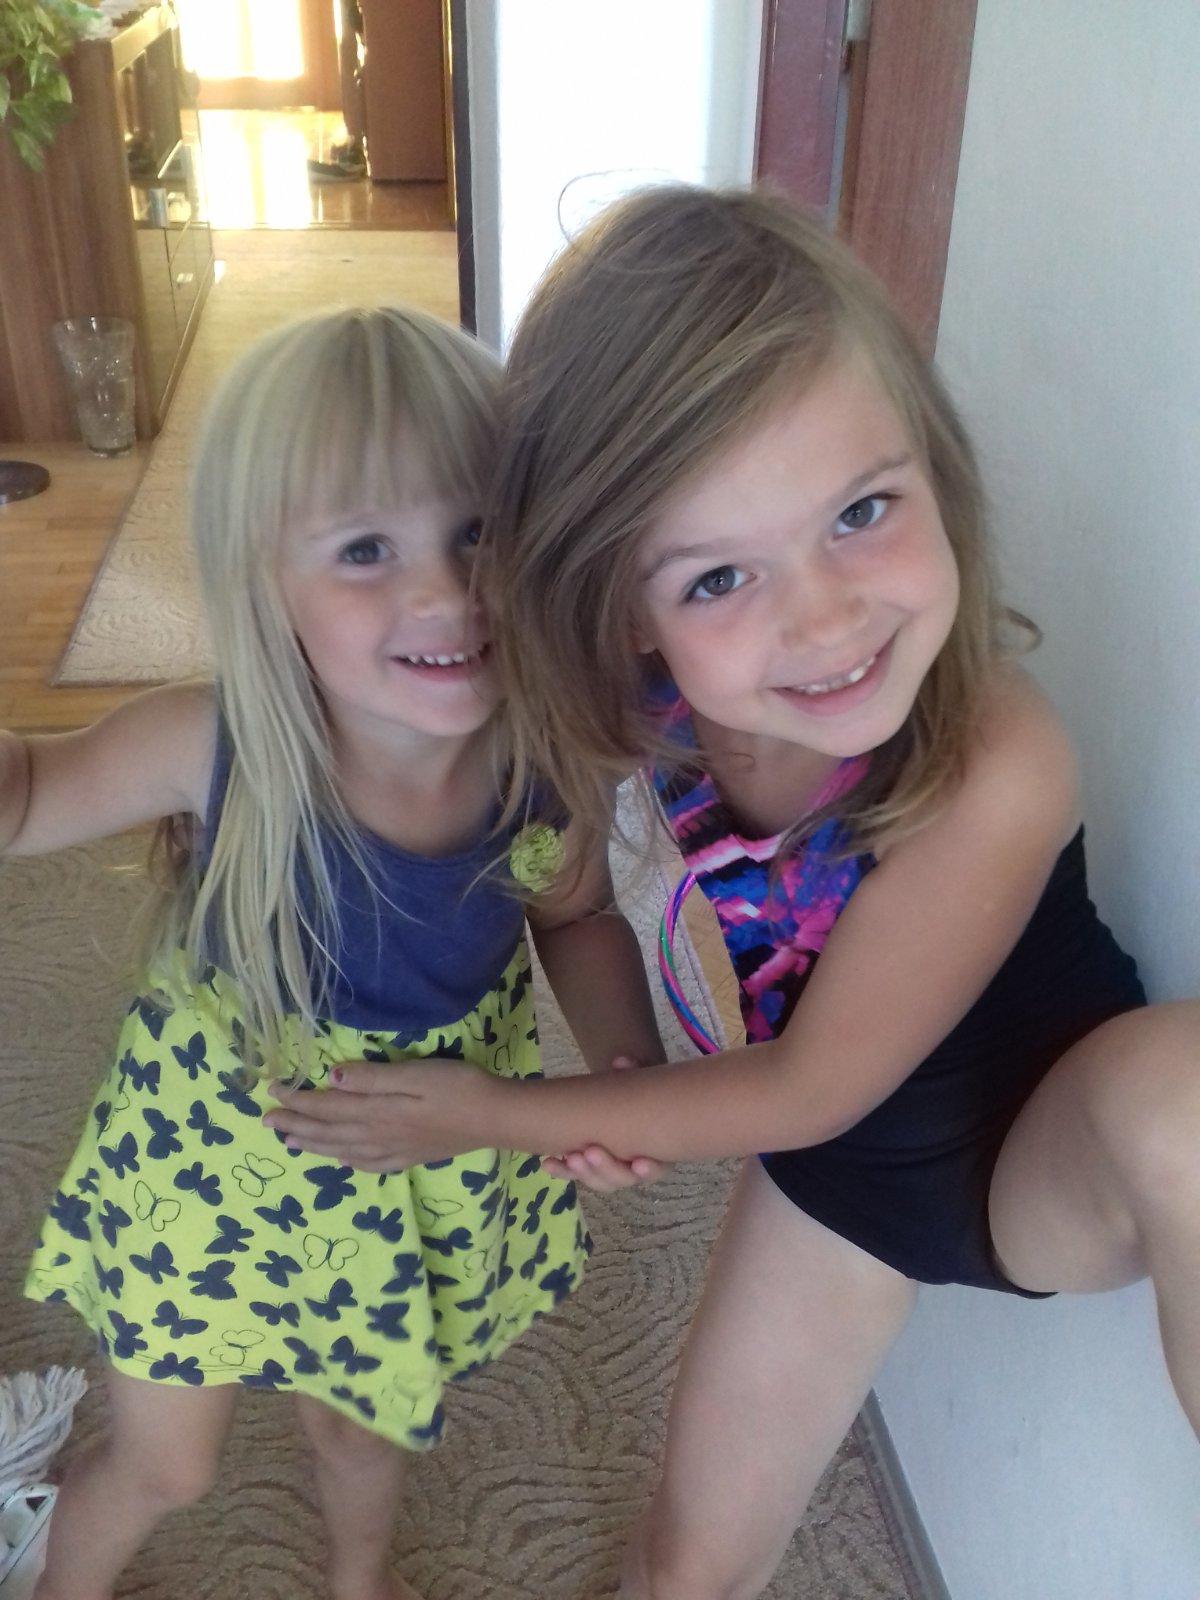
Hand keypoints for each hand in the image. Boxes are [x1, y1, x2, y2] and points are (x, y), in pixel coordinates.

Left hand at [262, 1058, 498, 1170]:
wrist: (496, 1118)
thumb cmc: (458, 1087)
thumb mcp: (415, 1074)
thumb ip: (372, 1079)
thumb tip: (331, 1079)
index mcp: (376, 1112)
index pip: (326, 1106)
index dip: (296, 1099)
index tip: (271, 1089)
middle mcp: (378, 1136)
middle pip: (328, 1132)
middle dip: (295, 1125)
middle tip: (266, 1121)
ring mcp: (394, 1150)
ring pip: (342, 1149)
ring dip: (313, 1145)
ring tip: (290, 1141)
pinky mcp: (411, 1156)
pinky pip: (370, 1164)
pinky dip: (349, 1161)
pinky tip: (344, 1161)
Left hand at [540, 1055, 670, 1191]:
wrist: (622, 1097)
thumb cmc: (637, 1091)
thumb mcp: (640, 1079)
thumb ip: (634, 1071)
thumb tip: (621, 1062)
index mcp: (656, 1150)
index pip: (657, 1168)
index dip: (649, 1169)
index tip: (639, 1163)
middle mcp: (634, 1166)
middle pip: (623, 1178)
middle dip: (606, 1168)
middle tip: (590, 1152)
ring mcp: (610, 1169)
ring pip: (600, 1180)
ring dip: (583, 1172)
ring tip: (570, 1157)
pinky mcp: (589, 1167)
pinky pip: (576, 1174)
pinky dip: (562, 1171)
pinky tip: (548, 1164)